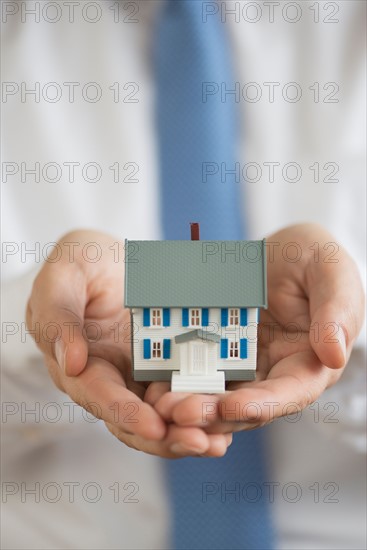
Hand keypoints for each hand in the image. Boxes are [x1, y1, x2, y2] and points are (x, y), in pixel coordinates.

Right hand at [26, 230, 231, 456]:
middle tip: (201, 443)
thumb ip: (59, 317)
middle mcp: (110, 378)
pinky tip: (229, 416)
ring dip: (187, 432)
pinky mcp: (164, 365)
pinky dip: (201, 407)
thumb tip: (71, 362)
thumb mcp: (61, 279)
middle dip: (166, 436)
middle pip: (133, 419)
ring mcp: (139, 375)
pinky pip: (182, 390)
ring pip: (161, 415)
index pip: (99, 395)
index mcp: (80, 363)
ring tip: (219, 443)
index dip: (125, 413)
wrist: (107, 258)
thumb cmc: (76, 265)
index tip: (154, 427)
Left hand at [150, 224, 364, 434]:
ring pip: (218, 396)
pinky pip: (198, 373)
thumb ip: (336, 309)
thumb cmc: (311, 257)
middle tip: (178, 412)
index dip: (262, 404)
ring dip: (190, 405)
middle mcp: (276, 373)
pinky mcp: (218, 355)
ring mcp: (245, 366)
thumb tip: (334, 355)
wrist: (276, 252)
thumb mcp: (330, 269)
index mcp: (310, 361)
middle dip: (214, 413)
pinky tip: (154, 385)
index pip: (290, 393)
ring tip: (160, 404)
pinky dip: (179, 382)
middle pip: (247, 405)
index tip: (231, 407)